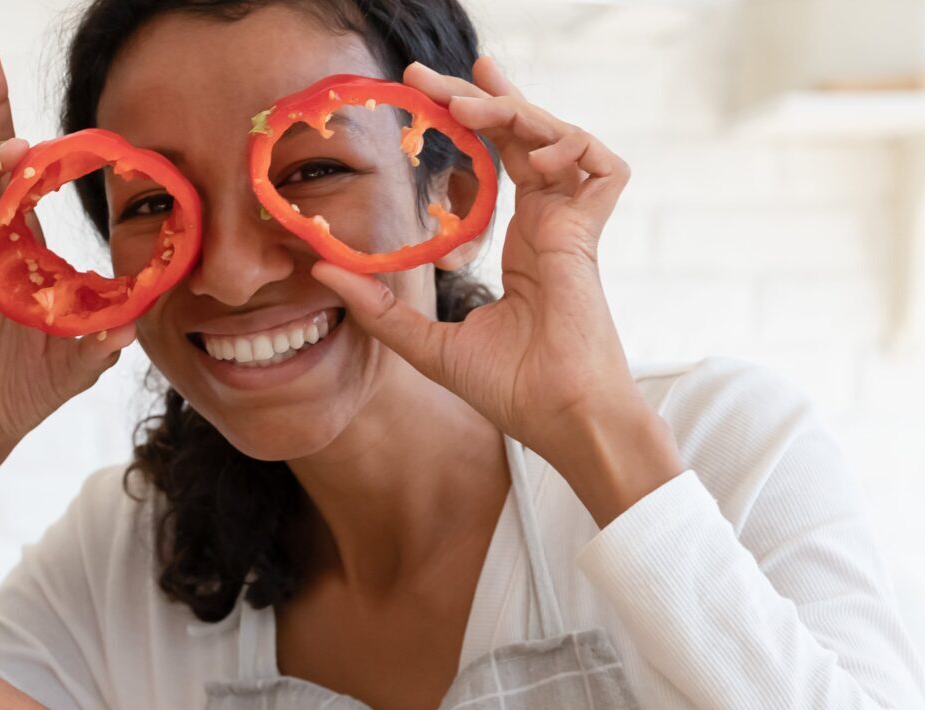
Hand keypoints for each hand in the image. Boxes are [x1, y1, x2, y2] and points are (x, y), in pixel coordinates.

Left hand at [310, 56, 679, 521]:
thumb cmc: (510, 391)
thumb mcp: (426, 343)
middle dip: (484, 94)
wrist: (558, 418)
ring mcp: (575, 228)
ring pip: (559, 139)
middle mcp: (551, 226)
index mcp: (523, 243)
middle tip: (429, 76)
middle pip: (524, 136)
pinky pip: (603, 168)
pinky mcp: (594, 236)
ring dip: (516, 111)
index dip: (475, 120)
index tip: (432, 94)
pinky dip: (571, 147)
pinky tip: (531, 155)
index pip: (501, 159)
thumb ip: (378, 307)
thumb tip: (320, 269)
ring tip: (470, 104)